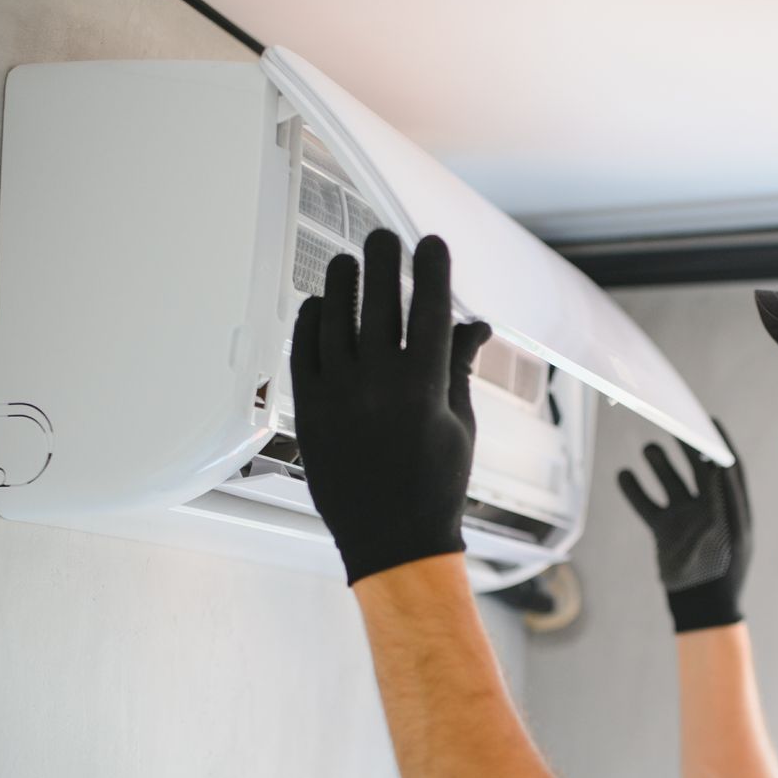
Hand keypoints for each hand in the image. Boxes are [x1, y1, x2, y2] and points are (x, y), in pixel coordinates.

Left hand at [290, 229, 491, 585]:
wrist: (392, 540)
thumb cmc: (434, 486)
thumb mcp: (461, 426)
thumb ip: (459, 369)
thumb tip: (473, 324)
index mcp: (426, 387)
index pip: (430, 309)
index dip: (431, 269)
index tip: (431, 244)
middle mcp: (380, 385)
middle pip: (379, 302)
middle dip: (384, 261)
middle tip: (384, 237)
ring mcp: (339, 396)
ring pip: (335, 320)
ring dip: (343, 283)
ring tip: (349, 261)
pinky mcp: (309, 411)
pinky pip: (304, 351)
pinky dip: (311, 322)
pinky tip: (320, 305)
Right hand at [617, 420, 750, 631]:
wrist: (701, 607)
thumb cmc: (722, 572)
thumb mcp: (728, 533)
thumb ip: (723, 498)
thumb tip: (719, 463)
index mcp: (732, 506)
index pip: (727, 465)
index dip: (720, 442)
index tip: (709, 420)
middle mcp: (710, 508)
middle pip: (697, 468)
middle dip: (687, 447)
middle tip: (673, 423)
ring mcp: (686, 519)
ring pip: (671, 482)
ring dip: (660, 465)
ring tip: (649, 448)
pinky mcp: (666, 531)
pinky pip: (648, 504)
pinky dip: (635, 490)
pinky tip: (623, 474)